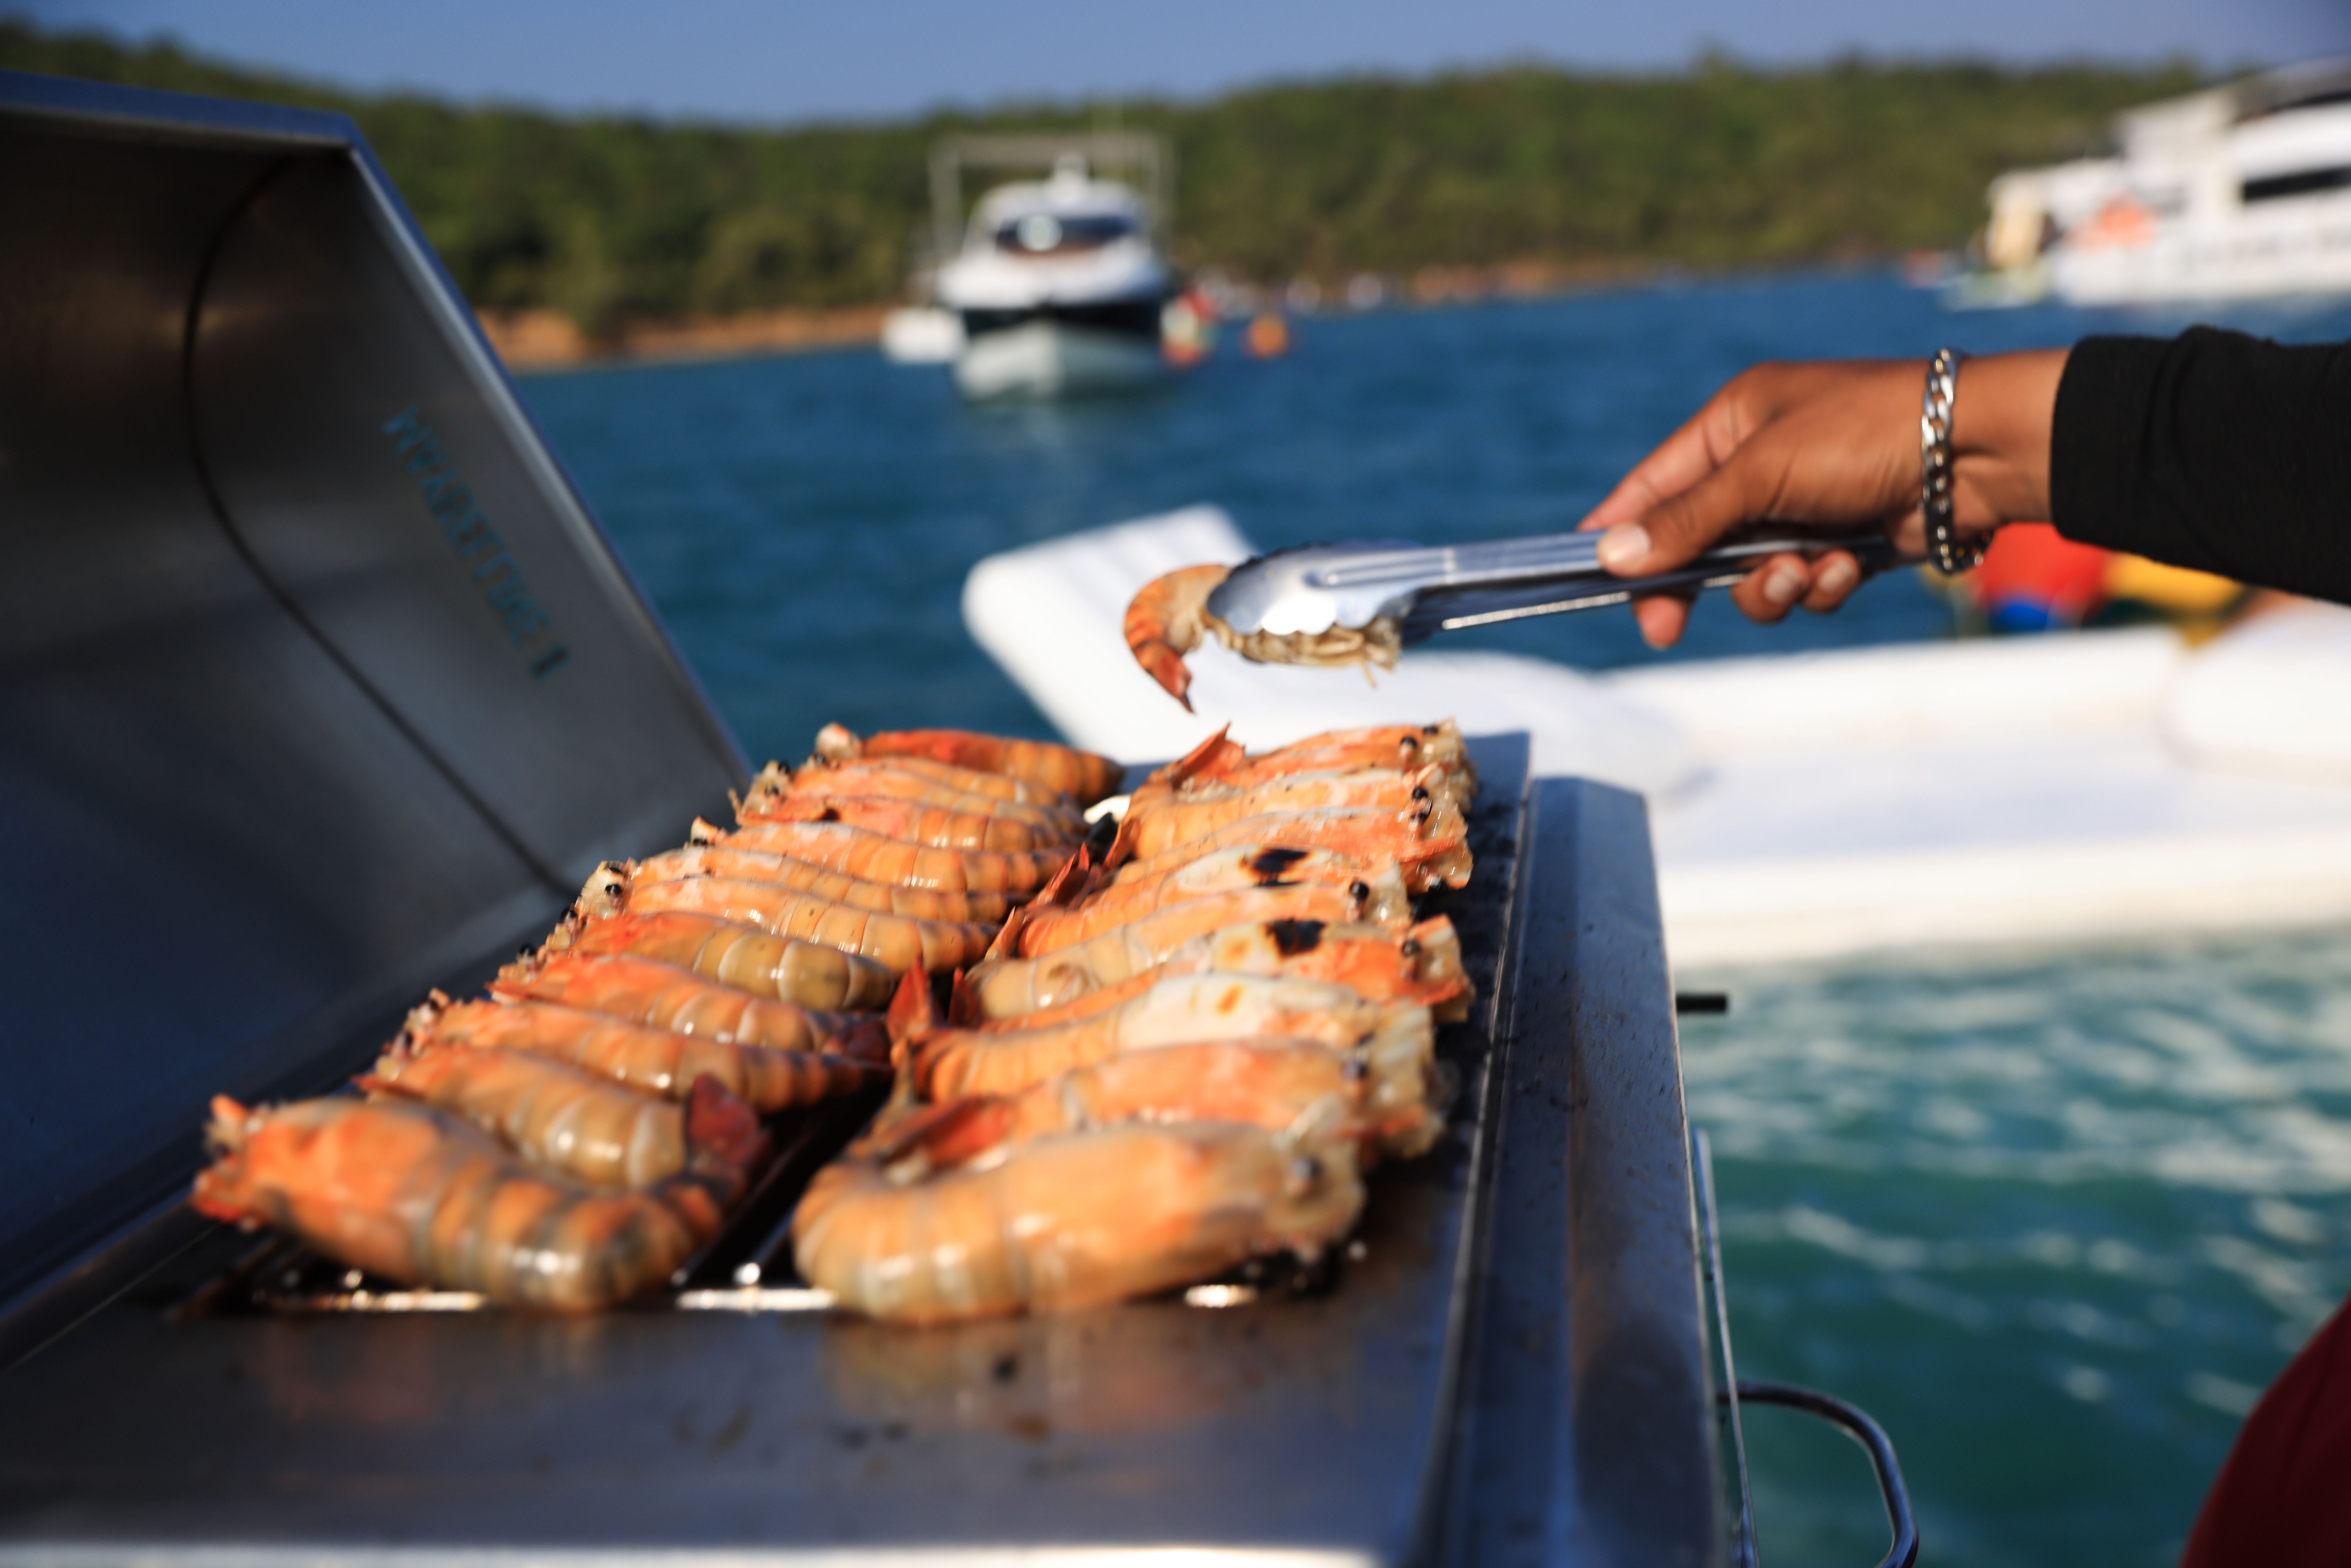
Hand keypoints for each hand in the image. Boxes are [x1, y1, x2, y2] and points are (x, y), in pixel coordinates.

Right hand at [1579, 350, 2067, 648]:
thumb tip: (1612, 556)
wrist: (1979, 453)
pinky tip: (1850, 564)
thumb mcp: (1764, 471)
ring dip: (1769, 587)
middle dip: (1691, 583)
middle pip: (1693, 544)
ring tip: (1803, 572)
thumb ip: (1688, 518)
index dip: (1620, 532)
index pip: (1653, 486)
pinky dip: (1820, 585)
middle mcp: (1762, 466)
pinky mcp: (1841, 544)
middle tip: (1666, 627)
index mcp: (1734, 423)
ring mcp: (1803, 509)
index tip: (1591, 577)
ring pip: (1748, 578)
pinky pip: (1803, 587)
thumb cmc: (1868, 433)